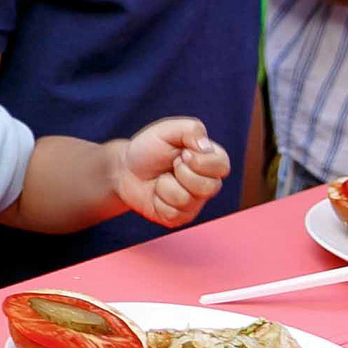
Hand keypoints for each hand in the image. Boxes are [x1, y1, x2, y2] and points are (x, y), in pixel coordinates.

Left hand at [113, 118, 229, 226]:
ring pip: (185, 200)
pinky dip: (158, 201)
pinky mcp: (179, 217)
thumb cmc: (148, 148)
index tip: (182, 154)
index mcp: (211, 160)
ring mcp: (195, 203)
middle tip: (170, 166)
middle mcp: (208, 183)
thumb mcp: (166, 130)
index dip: (199, 161)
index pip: (222, 166)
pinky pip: (172, 214)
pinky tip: (156, 194)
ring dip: (165, 186)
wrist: (125, 170)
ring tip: (160, 179)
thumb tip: (205, 147)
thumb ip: (190, 129)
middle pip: (208, 188)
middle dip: (181, 173)